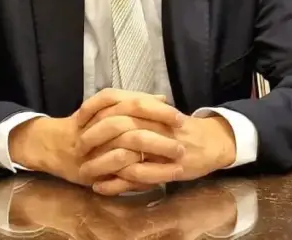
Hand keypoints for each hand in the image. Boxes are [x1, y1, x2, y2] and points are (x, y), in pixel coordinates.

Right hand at [8, 91, 183, 189]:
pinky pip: (114, 167)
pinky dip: (135, 170)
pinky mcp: (88, 169)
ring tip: (177, 159)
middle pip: (131, 121)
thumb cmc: (85, 127)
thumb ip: (133, 103)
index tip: (180, 118)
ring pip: (125, 145)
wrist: (51, 145)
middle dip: (160, 131)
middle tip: (183, 140)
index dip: (158, 109)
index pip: (133, 101)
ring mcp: (91, 146)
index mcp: (103, 106)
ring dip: (154, 151)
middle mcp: (95, 123)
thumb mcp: (107, 110)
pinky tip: (156, 175)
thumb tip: (162, 97)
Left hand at [80, 103, 236, 194]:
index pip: (120, 105)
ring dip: (102, 164)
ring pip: (126, 155)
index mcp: (154, 110)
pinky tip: (101, 188)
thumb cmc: (183, 129)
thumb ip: (138, 108)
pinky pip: (138, 178)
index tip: (78, 119)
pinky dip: (117, 185)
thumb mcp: (160, 112)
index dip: (96, 111)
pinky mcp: (167, 171)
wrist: (213, 143)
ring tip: (84, 171)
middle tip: (78, 146)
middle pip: (119, 129)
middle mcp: (158, 127)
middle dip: (95, 139)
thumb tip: (108, 103)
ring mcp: (162, 150)